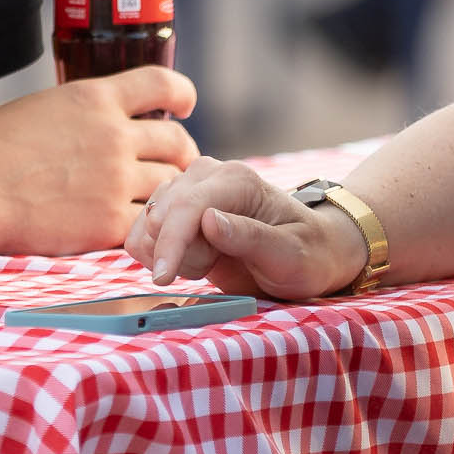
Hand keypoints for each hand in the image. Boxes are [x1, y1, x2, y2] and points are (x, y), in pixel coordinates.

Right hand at [0, 66, 197, 255]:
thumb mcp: (43, 108)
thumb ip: (83, 114)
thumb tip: (101, 123)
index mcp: (95, 98)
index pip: (161, 83)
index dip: (181, 93)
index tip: (184, 104)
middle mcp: (114, 135)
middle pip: (176, 140)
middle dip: (183, 152)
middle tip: (179, 162)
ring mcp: (115, 180)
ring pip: (170, 183)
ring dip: (170, 191)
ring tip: (163, 199)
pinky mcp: (108, 222)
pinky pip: (149, 220)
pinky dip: (150, 223)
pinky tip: (144, 227)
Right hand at [123, 157, 368, 300]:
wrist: (309, 253)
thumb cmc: (307, 255)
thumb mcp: (290, 255)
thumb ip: (250, 238)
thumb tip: (208, 220)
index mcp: (236, 179)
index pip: (187, 207)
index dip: (171, 243)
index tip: (164, 279)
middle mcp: (206, 174)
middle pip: (162, 217)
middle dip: (181, 254)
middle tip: (217, 265)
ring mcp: (188, 189)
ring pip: (148, 226)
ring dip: (173, 256)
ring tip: (210, 261)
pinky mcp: (175, 209)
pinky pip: (144, 233)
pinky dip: (161, 255)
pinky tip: (195, 259)